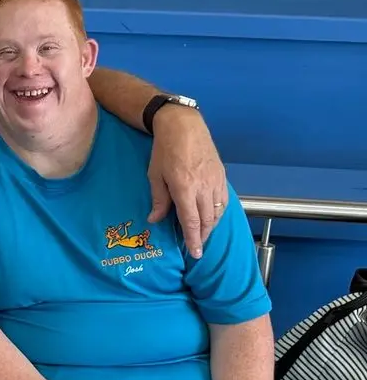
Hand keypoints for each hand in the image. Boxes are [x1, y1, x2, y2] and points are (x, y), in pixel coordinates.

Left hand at [147, 107, 227, 257]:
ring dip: (212, 226)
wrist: (184, 126)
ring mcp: (215, 180)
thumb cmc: (164, 150)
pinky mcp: (221, 174)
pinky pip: (224, 199)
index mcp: (185, 188)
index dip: (194, 240)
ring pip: (218, 211)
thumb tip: (155, 220)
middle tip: (198, 247)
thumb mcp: (155, 176)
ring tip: (204, 235)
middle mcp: (204, 187)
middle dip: (203, 236)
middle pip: (208, 220)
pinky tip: (213, 216)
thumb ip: (158, 200)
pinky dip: (219, 212)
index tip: (195, 253)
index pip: (192, 222)